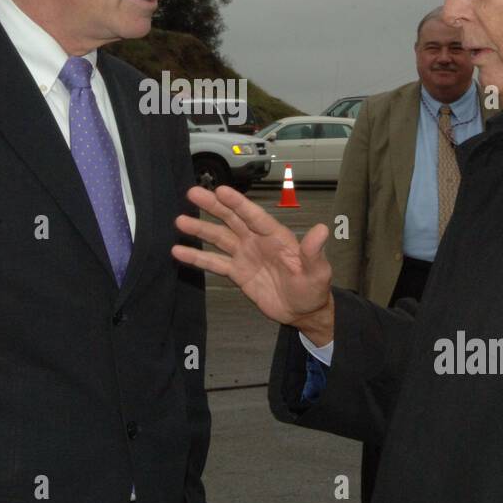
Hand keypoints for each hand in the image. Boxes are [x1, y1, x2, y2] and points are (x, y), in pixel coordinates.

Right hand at [172, 186, 334, 344]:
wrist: (303, 312)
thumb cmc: (313, 289)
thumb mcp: (317, 272)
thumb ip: (314, 252)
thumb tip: (322, 230)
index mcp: (276, 236)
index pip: (253, 216)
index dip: (237, 203)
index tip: (221, 190)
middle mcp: (257, 241)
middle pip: (231, 219)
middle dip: (213, 206)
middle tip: (193, 192)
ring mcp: (245, 255)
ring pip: (219, 238)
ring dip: (200, 229)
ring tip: (180, 220)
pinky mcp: (237, 272)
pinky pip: (214, 263)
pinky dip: (197, 257)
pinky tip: (179, 251)